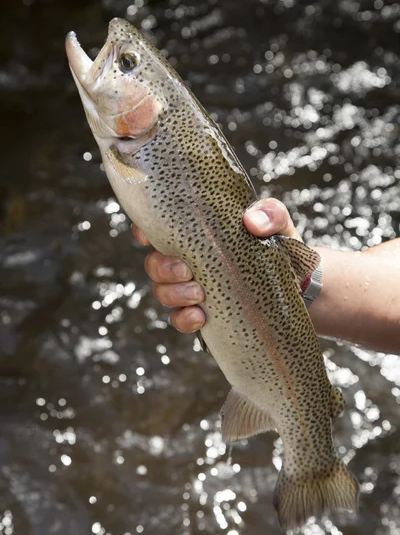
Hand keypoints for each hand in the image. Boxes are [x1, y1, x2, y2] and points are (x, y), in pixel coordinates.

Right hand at [132, 198, 300, 331]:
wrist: (300, 290)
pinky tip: (200, 317)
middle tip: (187, 271)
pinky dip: (184, 319)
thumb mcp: (280, 226)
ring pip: (162, 292)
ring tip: (199, 294)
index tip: (148, 236)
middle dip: (163, 268)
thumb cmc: (281, 249)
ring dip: (173, 294)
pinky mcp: (204, 316)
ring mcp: (193, 291)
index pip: (158, 229)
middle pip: (154, 264)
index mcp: (198, 235)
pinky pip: (179, 320)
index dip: (144, 231)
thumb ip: (270, 214)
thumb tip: (251, 222)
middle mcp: (189, 262)